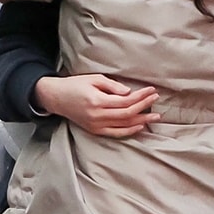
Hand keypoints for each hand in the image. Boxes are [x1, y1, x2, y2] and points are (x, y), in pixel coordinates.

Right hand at [33, 74, 159, 137]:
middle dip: (145, 107)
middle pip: (128, 114)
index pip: (126, 101)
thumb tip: (129, 92)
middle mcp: (98, 116)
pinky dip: (129, 131)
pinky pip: (115, 133)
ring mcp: (96, 125)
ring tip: (155, 117)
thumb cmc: (76, 85)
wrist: (57, 98)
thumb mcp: (94, 79)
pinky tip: (140, 127)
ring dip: (142, 121)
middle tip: (157, 100)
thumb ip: (112, 86)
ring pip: (124, 126)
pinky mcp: (95, 130)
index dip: (141, 96)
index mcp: (98, 101)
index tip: (152, 90)